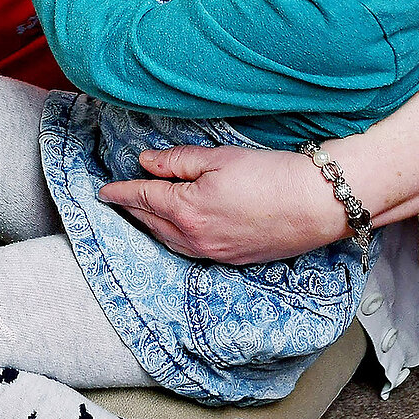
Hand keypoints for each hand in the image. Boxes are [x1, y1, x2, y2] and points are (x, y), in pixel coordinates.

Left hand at [97, 145, 348, 264]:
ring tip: (141, 214)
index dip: (121, 192)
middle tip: (117, 199)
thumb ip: (178, 161)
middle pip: (151, 222)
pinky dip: (174, 239)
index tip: (104, 190)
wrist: (315, 205)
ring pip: (169, 241)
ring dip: (151, 226)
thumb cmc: (272, 175)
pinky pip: (190, 251)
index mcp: (187, 210)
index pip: (143, 198)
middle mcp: (195, 238)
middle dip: (132, 210)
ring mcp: (214, 253)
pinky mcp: (232, 259)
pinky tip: (176, 231)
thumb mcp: (219, 158)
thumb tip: (146, 161)